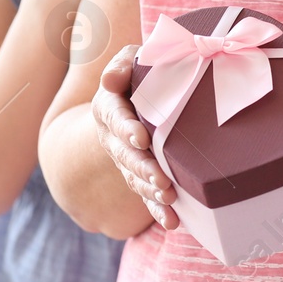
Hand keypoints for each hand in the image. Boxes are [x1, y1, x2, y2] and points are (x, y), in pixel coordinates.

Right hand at [91, 45, 177, 228]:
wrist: (143, 93)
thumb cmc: (143, 71)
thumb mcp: (133, 59)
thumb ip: (123, 64)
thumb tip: (110, 79)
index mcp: (109, 106)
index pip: (114, 117)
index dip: (126, 128)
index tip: (141, 138)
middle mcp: (113, 137)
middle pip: (124, 155)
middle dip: (142, 168)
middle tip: (161, 179)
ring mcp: (125, 159)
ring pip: (134, 178)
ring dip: (150, 191)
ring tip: (168, 198)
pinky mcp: (140, 175)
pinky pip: (146, 197)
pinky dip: (158, 211)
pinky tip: (173, 222)